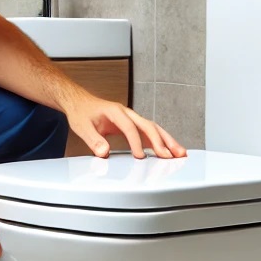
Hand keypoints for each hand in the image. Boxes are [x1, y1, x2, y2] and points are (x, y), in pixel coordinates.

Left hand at [65, 93, 186, 159]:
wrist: (80, 103)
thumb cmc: (82, 113)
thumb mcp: (82, 127)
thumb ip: (93, 140)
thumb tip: (104, 152)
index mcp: (116, 112)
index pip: (130, 128)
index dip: (136, 142)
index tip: (140, 157)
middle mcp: (127, 113)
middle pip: (149, 126)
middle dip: (161, 141)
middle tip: (171, 155)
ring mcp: (132, 118)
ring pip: (153, 128)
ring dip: (167, 141)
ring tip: (180, 153)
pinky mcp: (133, 124)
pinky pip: (149, 132)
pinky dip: (160, 141)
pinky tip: (168, 151)